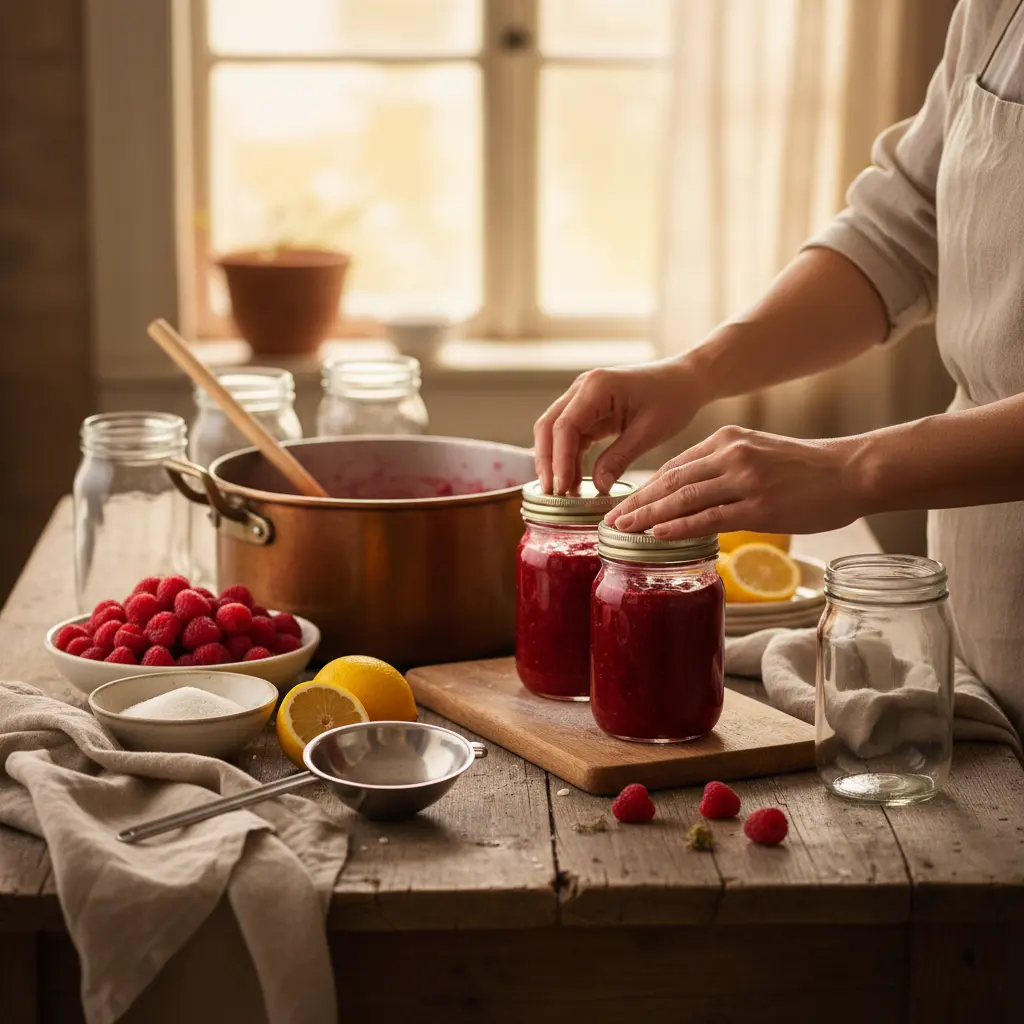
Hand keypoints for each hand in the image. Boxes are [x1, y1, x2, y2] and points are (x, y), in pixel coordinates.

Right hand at [533, 359, 706, 493]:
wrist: (687, 380)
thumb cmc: (673, 398)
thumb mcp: (649, 432)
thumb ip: (620, 458)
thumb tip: (598, 488)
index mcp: (596, 387)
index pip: (564, 427)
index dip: (559, 460)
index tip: (561, 488)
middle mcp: (583, 388)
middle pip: (549, 427)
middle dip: (547, 461)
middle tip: (551, 493)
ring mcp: (583, 397)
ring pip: (555, 431)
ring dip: (555, 460)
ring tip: (562, 492)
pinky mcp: (590, 409)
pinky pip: (571, 434)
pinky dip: (569, 456)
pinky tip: (575, 479)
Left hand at [605, 425, 867, 538]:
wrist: (852, 472)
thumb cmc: (806, 469)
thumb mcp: (757, 453)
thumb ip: (724, 467)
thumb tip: (692, 494)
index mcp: (726, 440)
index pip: (674, 467)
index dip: (645, 488)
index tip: (623, 505)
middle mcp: (730, 455)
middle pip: (671, 481)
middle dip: (637, 503)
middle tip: (609, 521)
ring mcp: (745, 479)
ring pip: (684, 499)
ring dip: (648, 516)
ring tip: (623, 531)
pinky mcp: (760, 505)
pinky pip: (710, 517)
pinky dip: (680, 526)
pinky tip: (658, 535)